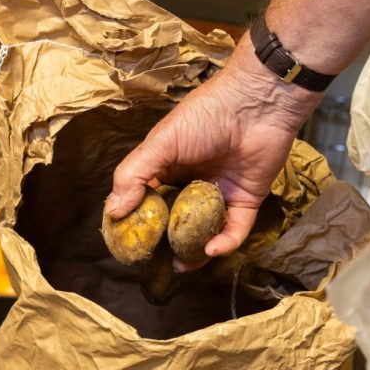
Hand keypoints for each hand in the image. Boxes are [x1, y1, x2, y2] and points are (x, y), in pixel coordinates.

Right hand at [108, 35, 321, 269]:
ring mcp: (220, 194)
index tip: (128, 243)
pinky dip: (224, 242)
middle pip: (177, 220)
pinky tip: (210, 249)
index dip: (139, 222)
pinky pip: (235, 229)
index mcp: (168, 167)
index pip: (148, 201)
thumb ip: (134, 175)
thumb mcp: (161, 143)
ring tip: (180, 265)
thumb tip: (113, 211)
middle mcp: (192, 183)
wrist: (256, 104)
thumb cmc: (205, 116)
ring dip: (194, 250)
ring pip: (205, 231)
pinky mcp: (247, 201)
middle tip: (154, 261)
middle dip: (166, 242)